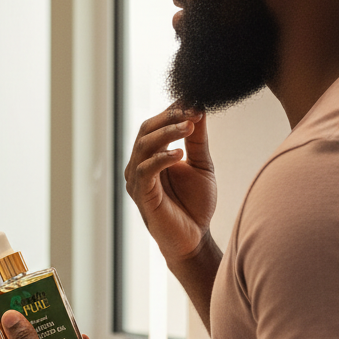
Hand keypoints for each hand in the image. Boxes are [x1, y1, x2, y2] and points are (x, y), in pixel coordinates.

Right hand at [124, 107, 215, 261]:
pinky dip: (161, 158)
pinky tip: (179, 154)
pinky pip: (146, 170)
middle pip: (146, 129)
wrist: (194, 239)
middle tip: (193, 110)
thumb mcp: (201, 165)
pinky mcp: (141, 194)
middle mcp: (140, 164)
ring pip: (144, 145)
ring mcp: (137, 179)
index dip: (174, 109)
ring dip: (167, 133)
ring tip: (189, 126)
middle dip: (170, 117)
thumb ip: (198, 140)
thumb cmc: (195, 204)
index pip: (157, 123)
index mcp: (152, 155)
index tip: (196, 99)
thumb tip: (199, 108)